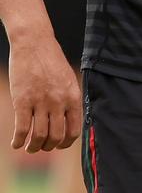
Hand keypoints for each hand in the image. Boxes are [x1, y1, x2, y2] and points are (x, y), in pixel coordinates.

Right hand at [8, 35, 80, 152]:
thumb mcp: (68, 80)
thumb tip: (67, 122)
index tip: (58, 145)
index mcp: (73, 97)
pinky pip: (22, 129)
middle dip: (48, 147)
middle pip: (56, 137)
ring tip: (29, 148)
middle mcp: (59, 102)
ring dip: (33, 147)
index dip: (65, 143)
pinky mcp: (22, 101)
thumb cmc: (51, 62)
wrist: (34, 44)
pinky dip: (18, 141)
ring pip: (39, 136)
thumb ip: (68, 100)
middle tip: (41, 147)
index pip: (74, 130)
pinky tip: (15, 143)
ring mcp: (41, 102)